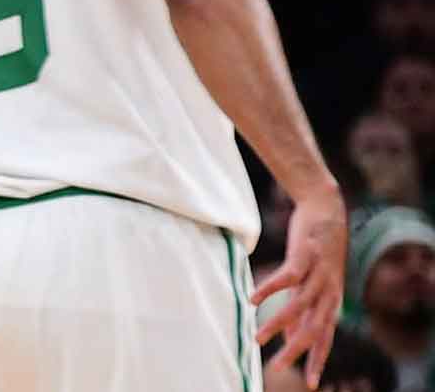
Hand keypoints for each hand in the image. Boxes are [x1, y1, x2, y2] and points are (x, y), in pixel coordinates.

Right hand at [253, 188, 346, 389]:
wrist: (326, 210)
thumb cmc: (317, 251)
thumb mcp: (312, 285)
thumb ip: (303, 311)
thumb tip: (291, 337)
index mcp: (331, 302)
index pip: (326, 338)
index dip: (318, 360)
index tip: (311, 384)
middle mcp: (328, 292)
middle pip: (313, 329)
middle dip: (295, 351)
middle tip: (276, 368)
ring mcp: (318, 275)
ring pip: (298, 307)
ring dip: (276, 325)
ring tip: (256, 338)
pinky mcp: (305, 256)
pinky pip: (286, 278)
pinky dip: (269, 289)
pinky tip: (252, 299)